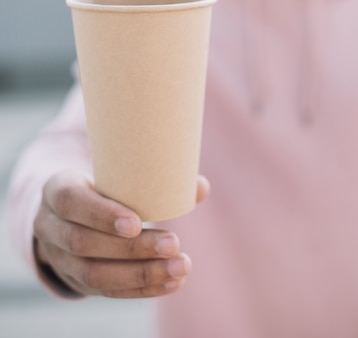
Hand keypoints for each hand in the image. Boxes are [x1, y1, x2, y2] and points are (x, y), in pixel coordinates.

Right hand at [34, 170, 209, 297]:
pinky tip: (171, 283)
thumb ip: (153, 178)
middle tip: (173, 244)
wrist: (66, 209)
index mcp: (56, 190)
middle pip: (85, 243)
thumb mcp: (113, 173)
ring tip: (180, 267)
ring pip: (94, 274)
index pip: (72, 203)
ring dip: (141, 273)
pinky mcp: (76, 280)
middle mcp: (50, 226)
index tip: (137, 222)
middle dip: (132, 249)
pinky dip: (141, 288)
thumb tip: (200, 187)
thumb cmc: (101, 183)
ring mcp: (59, 258)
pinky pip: (107, 291)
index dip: (102, 215)